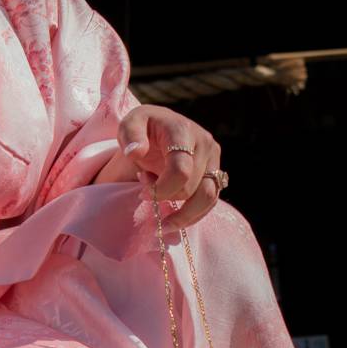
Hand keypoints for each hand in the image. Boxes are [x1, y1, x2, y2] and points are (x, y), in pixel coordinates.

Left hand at [97, 105, 223, 227]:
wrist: (161, 124)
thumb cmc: (143, 127)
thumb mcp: (130, 124)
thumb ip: (130, 135)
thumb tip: (136, 152)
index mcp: (182, 131)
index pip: (180, 170)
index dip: (161, 189)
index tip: (142, 194)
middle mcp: (204, 143)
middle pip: (192, 187)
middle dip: (166, 197)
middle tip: (145, 193)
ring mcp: (214, 158)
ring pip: (208, 198)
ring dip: (184, 215)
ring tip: (163, 223)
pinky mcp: (217, 172)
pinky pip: (211, 201)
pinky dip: (193, 215)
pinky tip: (175, 219)